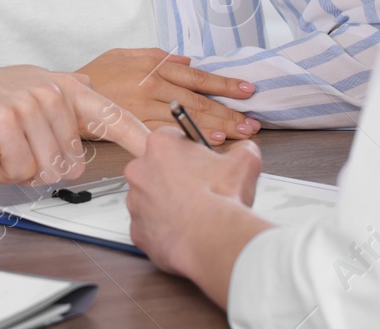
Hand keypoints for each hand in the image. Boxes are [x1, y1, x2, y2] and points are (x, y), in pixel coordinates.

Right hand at [0, 65, 149, 185]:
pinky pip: (21, 171)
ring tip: (0, 145)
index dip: (138, 137)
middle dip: (42, 166)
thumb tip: (87, 98)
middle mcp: (52, 91)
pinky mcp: (7, 121)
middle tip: (15, 147)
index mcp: (62, 86)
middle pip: (73, 160)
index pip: (111, 114)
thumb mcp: (25, 89)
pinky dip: (2, 171)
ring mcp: (31, 103)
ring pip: (48, 169)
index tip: (162, 150)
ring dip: (20, 170)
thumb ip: (59, 97)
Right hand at [77, 48, 260, 143]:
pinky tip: (209, 142)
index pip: (197, 76)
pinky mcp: (135, 124)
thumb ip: (157, 56)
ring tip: (239, 132)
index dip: (224, 84)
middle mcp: (153, 85)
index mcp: (154, 66)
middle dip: (229, 111)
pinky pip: (170, 132)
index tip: (247, 90)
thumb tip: (187, 61)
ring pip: (188, 116)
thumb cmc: (97, 75)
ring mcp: (145, 106)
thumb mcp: (125, 55)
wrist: (66, 95)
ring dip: (217, 125)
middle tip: (251, 120)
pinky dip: (191, 137)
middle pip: (199, 99)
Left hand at [126, 128, 272, 305]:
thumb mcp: (244, 161)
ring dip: (168, 204)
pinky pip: (150, 227)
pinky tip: (184, 231)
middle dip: (175, 178)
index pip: (172, 141)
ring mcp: (135, 201)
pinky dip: (165, 229)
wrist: (212, 239)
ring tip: (193, 214)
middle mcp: (139, 169)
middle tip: (199, 191)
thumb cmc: (222, 199)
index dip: (190, 153)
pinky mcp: (136, 230)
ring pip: (151, 199)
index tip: (201, 164)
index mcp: (161, 144)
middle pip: (157, 169)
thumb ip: (242, 149)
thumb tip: (244, 150)